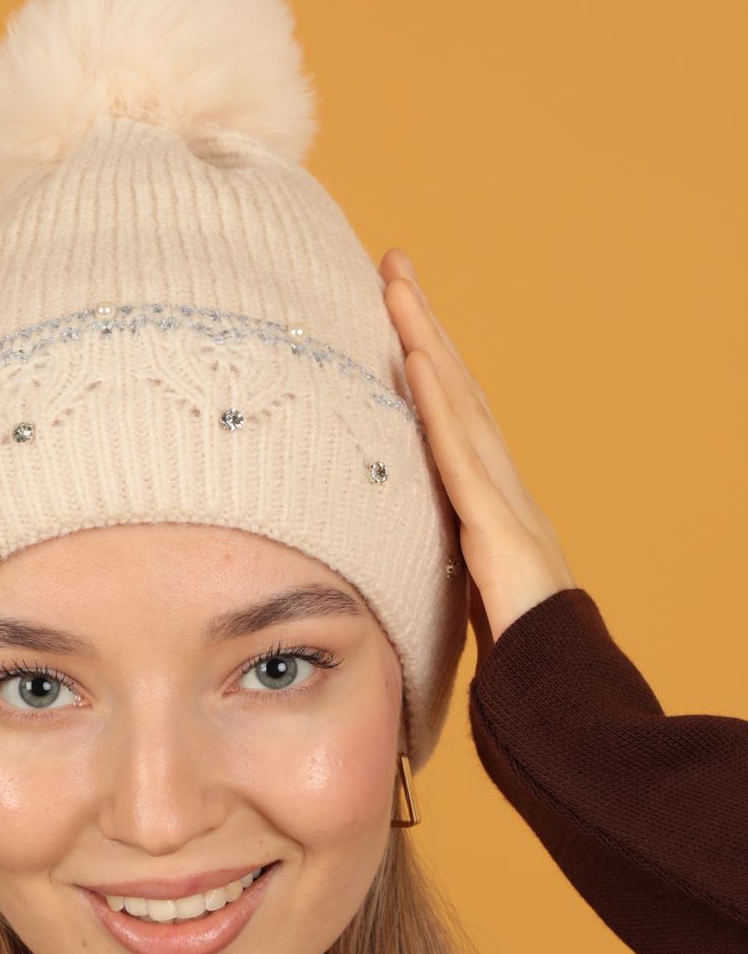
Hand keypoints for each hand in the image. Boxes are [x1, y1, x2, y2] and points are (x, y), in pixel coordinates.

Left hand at [380, 248, 577, 672]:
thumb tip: (394, 562)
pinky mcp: (496, 523)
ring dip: (425, 341)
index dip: (426, 360)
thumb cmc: (515, 654)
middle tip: (394, 264)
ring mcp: (502, 499)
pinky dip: (437, 404)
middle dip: (425, 324)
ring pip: (458, 404)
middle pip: (457, 390)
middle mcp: (499, 485)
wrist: (560, 689)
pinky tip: (414, 360)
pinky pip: (459, 453)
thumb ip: (437, 565)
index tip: (396, 311)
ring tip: (395, 287)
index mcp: (487, 500)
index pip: (451, 416)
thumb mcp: (460, 594)